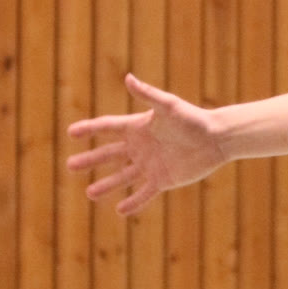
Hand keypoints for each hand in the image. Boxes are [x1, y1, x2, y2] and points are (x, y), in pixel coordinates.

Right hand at [66, 73, 223, 216]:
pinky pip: (144, 193)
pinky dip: (133, 202)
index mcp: (138, 127)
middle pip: (109, 155)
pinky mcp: (163, 180)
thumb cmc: (193, 118)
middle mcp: (140, 147)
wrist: (217, 138)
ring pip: (122, 177)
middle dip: (90, 160)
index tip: (71, 133)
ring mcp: (150, 165)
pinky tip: (120, 210)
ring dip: (106, 185)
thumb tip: (128, 78)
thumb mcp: (168, 105)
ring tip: (89, 193)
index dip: (90, 129)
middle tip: (70, 166)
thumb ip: (147, 94)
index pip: (107, 128)